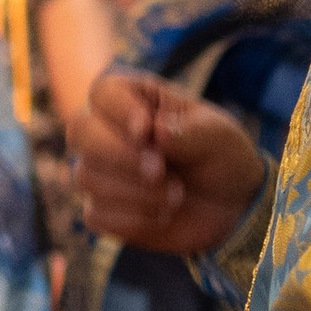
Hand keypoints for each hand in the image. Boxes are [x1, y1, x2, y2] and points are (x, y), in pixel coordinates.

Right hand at [70, 66, 264, 256]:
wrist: (230, 207)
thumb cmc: (220, 157)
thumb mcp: (219, 137)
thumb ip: (191, 131)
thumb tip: (157, 132)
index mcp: (136, 99)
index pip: (103, 91)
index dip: (118, 110)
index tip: (147, 130)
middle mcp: (109, 131)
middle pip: (80, 130)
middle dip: (119, 154)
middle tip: (160, 170)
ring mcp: (100, 171)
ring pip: (87, 176)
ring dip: (136, 192)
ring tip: (177, 196)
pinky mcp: (102, 210)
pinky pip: (95, 215)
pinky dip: (132, 219)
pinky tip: (161, 217)